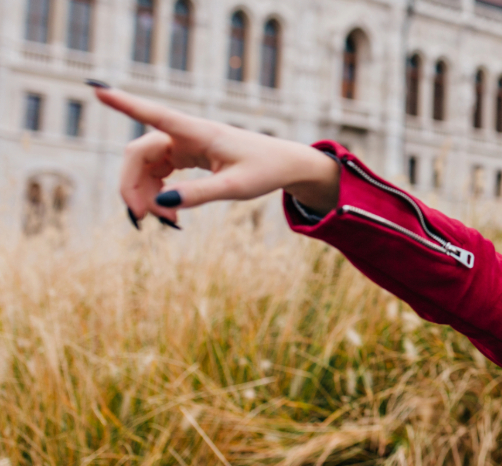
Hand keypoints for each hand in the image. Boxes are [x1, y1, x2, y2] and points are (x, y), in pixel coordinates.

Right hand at [92, 84, 340, 223]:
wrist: (284, 164)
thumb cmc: (265, 170)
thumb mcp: (235, 188)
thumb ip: (200, 194)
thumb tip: (162, 203)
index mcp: (198, 132)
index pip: (155, 114)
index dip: (124, 103)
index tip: (97, 88)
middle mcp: (185, 134)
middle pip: (138, 154)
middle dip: (132, 186)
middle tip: (143, 220)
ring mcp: (182, 143)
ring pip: (145, 166)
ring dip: (146, 194)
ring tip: (168, 221)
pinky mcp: (184, 155)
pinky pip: (157, 173)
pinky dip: (158, 194)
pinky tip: (171, 214)